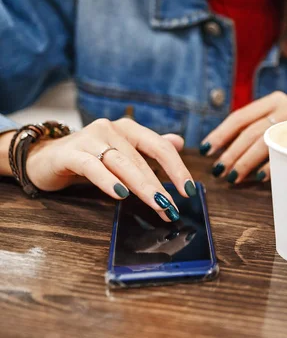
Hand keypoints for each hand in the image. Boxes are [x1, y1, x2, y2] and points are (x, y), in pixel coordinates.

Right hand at [25, 118, 195, 221]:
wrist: (45, 158)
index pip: (160, 147)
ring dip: (143, 186)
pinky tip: (121, 194)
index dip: (178, 168)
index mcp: (128, 129)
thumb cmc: (90, 157)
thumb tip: (179, 142)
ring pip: (123, 164)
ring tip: (158, 205)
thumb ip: (149, 147)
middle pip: (143, 160)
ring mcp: (90, 138)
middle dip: (161, 186)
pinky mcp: (70, 153)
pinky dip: (108, 180)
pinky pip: (92, 166)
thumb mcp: (123, 151)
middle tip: (173, 208)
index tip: (190, 191)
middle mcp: (112, 129)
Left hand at [201, 91, 286, 183]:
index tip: (205, 150)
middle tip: (219, 171)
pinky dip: (269, 168)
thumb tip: (218, 152)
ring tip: (233, 177)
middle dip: (232, 154)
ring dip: (246, 163)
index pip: (240, 117)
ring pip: (265, 143)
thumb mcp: (275, 123)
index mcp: (275, 100)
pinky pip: (285, 156)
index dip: (220, 135)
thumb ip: (252, 131)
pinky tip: (257, 178)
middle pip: (251, 132)